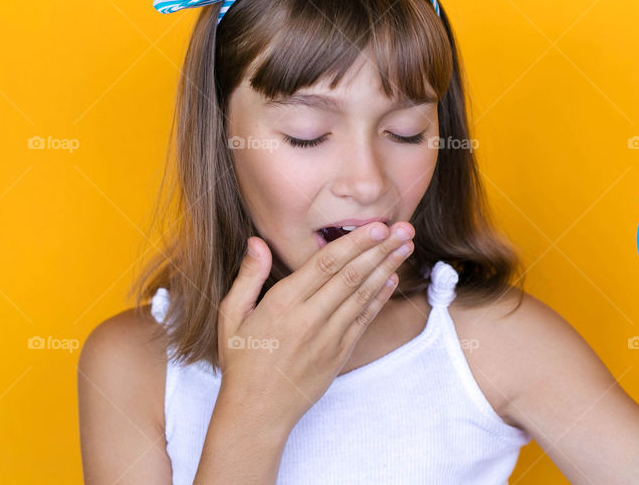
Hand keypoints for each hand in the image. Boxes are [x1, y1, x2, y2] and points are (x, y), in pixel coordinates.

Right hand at [216, 221, 414, 425]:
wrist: (257, 412)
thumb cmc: (243, 361)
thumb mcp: (232, 316)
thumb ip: (248, 276)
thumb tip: (257, 241)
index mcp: (282, 304)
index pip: (326, 264)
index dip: (355, 243)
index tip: (377, 226)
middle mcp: (309, 318)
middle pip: (351, 275)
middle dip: (380, 249)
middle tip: (404, 229)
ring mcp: (328, 338)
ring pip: (362, 295)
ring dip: (386, 268)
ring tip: (406, 247)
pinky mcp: (339, 354)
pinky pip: (364, 320)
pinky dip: (380, 298)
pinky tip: (392, 279)